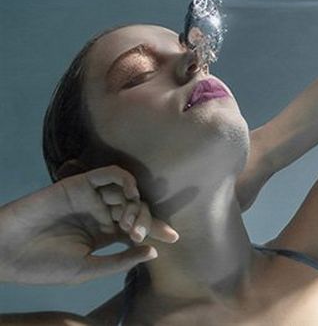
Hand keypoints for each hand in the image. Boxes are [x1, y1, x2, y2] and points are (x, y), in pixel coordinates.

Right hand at [0, 165, 178, 284]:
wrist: (6, 252)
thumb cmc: (43, 266)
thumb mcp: (87, 269)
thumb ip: (120, 260)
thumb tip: (155, 252)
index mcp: (104, 235)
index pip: (138, 228)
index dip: (157, 230)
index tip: (174, 238)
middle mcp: (101, 214)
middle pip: (136, 208)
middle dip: (145, 219)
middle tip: (138, 233)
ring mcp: (91, 198)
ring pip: (126, 191)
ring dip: (135, 203)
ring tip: (129, 221)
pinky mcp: (80, 185)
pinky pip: (109, 174)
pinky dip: (124, 178)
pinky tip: (130, 192)